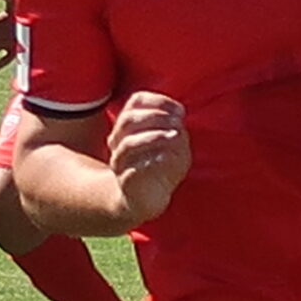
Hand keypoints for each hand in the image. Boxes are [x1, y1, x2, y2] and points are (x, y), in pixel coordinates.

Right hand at [108, 89, 190, 224]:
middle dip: (155, 117)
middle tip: (178, 123)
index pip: (136, 102)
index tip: (181, 111)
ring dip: (153, 137)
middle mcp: (118, 141)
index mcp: (129, 126)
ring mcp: (119, 162)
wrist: (147, 199)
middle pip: (128, 119)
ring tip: (175, 136)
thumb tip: (178, 121)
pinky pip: (131, 170)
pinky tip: (164, 157)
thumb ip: (176, 129)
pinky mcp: (125, 183)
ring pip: (127, 144)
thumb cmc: (161, 165)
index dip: (158, 101)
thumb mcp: (175, 144)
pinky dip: (149, 162)